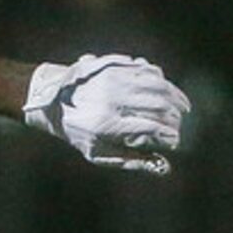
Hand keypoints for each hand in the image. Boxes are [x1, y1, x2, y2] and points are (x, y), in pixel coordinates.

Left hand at [23, 54, 189, 172]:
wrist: (49, 99)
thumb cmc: (77, 131)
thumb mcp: (97, 153)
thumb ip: (130, 160)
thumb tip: (163, 168)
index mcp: (106, 124)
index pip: (151, 129)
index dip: (169, 136)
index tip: (174, 142)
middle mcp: (112, 99)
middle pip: (160, 106)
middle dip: (175, 118)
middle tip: (178, 126)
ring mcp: (114, 79)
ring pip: (158, 86)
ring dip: (176, 98)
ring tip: (183, 109)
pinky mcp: (115, 65)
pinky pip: (148, 70)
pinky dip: (162, 81)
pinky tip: (167, 90)